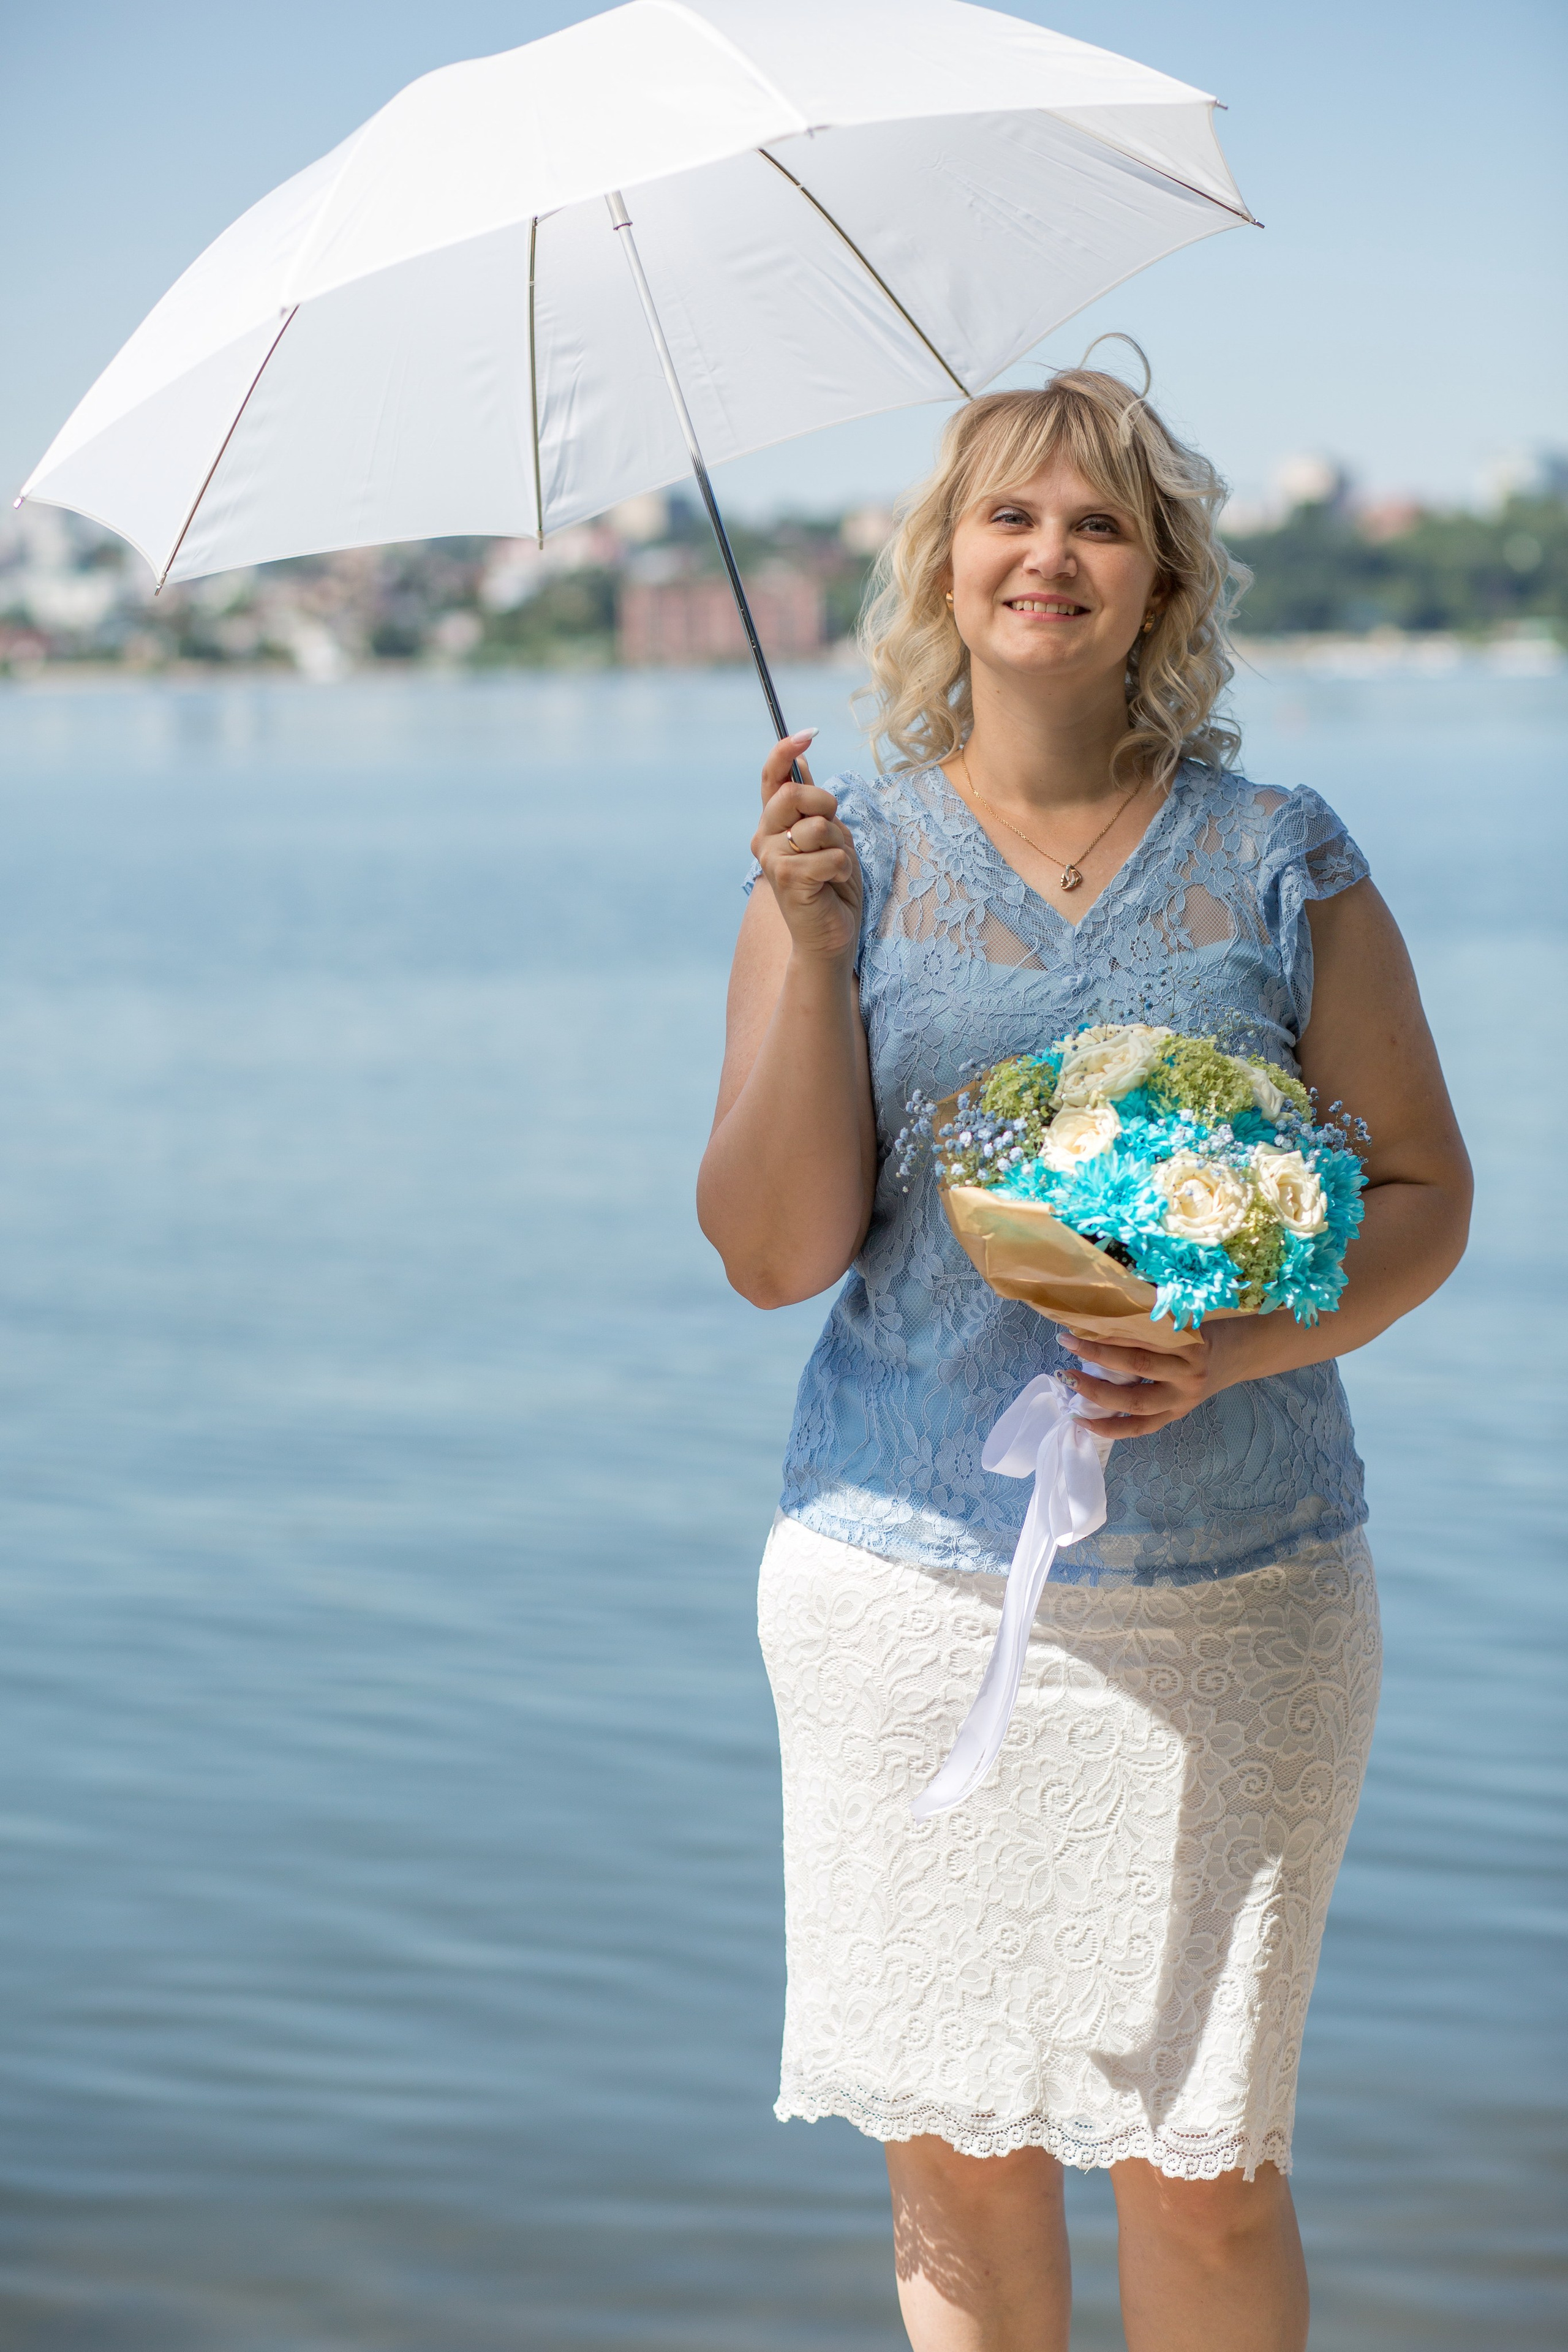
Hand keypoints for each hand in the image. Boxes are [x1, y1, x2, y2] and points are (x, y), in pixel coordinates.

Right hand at [751, 730, 862, 965]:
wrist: (830, 937)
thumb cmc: (831, 887)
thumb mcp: (828, 837)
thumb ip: (814, 806)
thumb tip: (803, 764)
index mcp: (773, 824)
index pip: (772, 777)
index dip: (786, 751)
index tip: (809, 735)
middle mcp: (765, 838)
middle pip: (796, 793)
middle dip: (827, 806)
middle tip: (833, 834)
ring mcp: (772, 859)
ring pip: (818, 826)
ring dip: (839, 846)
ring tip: (833, 869)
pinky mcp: (788, 880)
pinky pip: (830, 856)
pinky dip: (843, 869)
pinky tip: (833, 885)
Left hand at [1057, 1320, 1249, 1439]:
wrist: (1238, 1354)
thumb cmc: (1204, 1329)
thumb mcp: (1185, 1316)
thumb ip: (1152, 1317)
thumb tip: (1103, 1308)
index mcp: (1190, 1342)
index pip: (1143, 1336)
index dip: (1110, 1329)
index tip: (1079, 1321)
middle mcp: (1187, 1373)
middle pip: (1137, 1365)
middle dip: (1097, 1355)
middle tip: (1067, 1342)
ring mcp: (1181, 1399)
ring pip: (1135, 1402)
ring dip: (1097, 1393)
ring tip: (1068, 1381)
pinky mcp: (1175, 1415)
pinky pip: (1140, 1428)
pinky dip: (1110, 1427)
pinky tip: (1082, 1421)